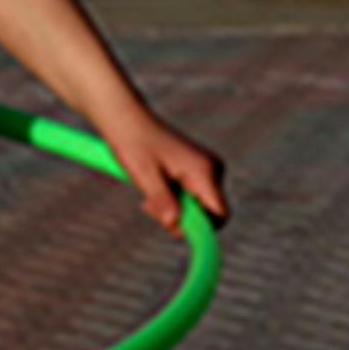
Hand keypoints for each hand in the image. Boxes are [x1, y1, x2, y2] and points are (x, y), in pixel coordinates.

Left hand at [84, 102, 229, 237]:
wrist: (128, 120)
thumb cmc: (134, 145)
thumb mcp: (144, 176)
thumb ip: (162, 200)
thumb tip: (174, 224)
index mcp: (204, 171)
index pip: (220, 214)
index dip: (202, 229)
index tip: (172, 228)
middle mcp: (212, 169)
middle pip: (208, 213)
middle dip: (181, 219)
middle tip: (149, 207)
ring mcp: (206, 168)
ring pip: (198, 207)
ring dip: (174, 210)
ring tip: (148, 199)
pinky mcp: (197, 169)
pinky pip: (192, 196)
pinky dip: (174, 200)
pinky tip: (154, 191)